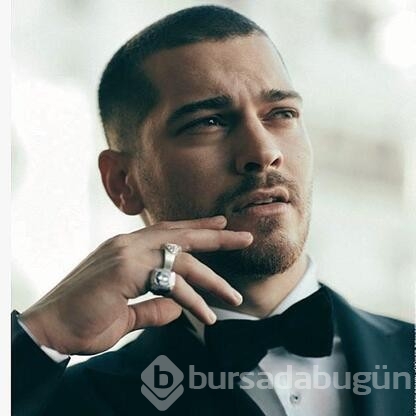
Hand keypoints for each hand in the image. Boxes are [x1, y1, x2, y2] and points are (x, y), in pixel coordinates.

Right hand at [19, 216, 251, 355]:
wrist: (48, 331)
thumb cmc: (82, 321)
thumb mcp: (126, 313)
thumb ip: (153, 308)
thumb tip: (178, 308)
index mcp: (126, 248)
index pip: (167, 233)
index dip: (195, 229)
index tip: (219, 226)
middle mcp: (128, 244)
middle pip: (181, 235)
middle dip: (216, 236)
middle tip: (244, 236)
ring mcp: (126, 254)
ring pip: (183, 260)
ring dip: (212, 279)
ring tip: (234, 295)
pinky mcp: (126, 270)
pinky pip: (171, 283)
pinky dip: (192, 300)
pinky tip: (207, 316)